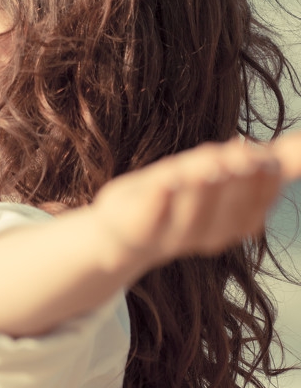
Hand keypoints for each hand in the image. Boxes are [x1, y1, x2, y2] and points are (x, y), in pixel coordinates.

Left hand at [88, 132, 300, 275]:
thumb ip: (267, 160)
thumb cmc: (177, 196)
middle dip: (236, 182)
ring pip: (192, 215)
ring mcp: (171, 236)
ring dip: (200, 189)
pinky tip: (163, 184)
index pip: (257, 205)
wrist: (120, 232)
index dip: (263, 183)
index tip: (265, 156)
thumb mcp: (219, 173)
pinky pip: (150, 219)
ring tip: (205, 162)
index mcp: (232, 221)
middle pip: (229, 210)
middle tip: (240, 152)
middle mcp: (207, 234)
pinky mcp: (136, 231)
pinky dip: (158, 202)